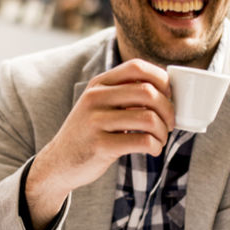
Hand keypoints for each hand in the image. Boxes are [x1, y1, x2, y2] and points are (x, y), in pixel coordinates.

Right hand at [25, 59, 173, 229]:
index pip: (138, 67)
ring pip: (149, 119)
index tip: (169, 96)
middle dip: (168, 109)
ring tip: (161, 140)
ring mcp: (95, 122)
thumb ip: (125, 94)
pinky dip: (155, 146)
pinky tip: (153, 150)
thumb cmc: (89, 133)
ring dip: (163, 132)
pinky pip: (142, 141)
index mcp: (99, 84)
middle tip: (170, 124)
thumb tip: (168, 89)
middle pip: (148, 92)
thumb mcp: (100, 105)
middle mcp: (95, 98)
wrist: (59, 163)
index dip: (161, 79)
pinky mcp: (100, 146)